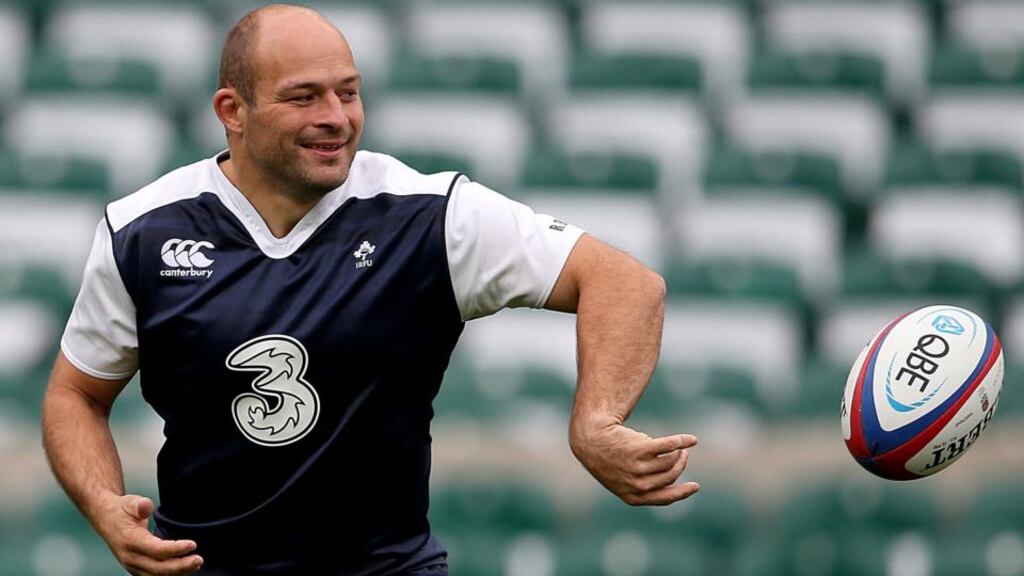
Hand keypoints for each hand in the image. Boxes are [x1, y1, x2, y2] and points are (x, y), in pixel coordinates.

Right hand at [94, 493, 203, 574]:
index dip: (175, 549)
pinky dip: (169, 574)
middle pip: (158, 568)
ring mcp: (132, 565)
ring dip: (177, 573)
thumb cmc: (121, 510)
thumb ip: (140, 505)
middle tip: (199, 559)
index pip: (156, 550)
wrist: (106, 519)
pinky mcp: (136, 568)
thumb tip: (146, 507)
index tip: (193, 544)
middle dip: (180, 566)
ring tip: (195, 564)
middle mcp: (130, 557)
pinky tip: (184, 569)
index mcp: (130, 540)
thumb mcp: (130, 501)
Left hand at [570, 421, 698, 505]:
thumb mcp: (622, 479)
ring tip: (678, 447)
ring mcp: (638, 467)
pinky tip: (692, 440)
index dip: (682, 493)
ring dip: (679, 453)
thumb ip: (644, 484)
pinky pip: (669, 446)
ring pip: (670, 462)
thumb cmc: (608, 459)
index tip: (695, 486)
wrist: (590, 439)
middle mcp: (637, 484)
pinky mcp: (640, 449)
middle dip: (680, 466)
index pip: (665, 498)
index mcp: (633, 496)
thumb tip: (672, 481)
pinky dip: (682, 442)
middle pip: (670, 476)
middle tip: (682, 456)